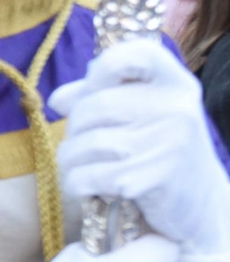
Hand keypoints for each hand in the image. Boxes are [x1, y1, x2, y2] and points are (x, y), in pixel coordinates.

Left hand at [49, 38, 229, 261]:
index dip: (104, 66)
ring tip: (80, 166)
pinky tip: (88, 186)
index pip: (138, 52)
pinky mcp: (153, 177)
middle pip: (95, 104)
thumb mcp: (145, 117)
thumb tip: (58, 101)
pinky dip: (77, 183)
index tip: (95, 86)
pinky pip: (89, 175)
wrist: (203, 210)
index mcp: (177, 84)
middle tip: (80, 143)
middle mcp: (177, 108)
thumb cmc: (164, 154)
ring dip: (70, 158)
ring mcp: (168, 142)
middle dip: (75, 126)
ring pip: (86, 142)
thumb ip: (102, 97)